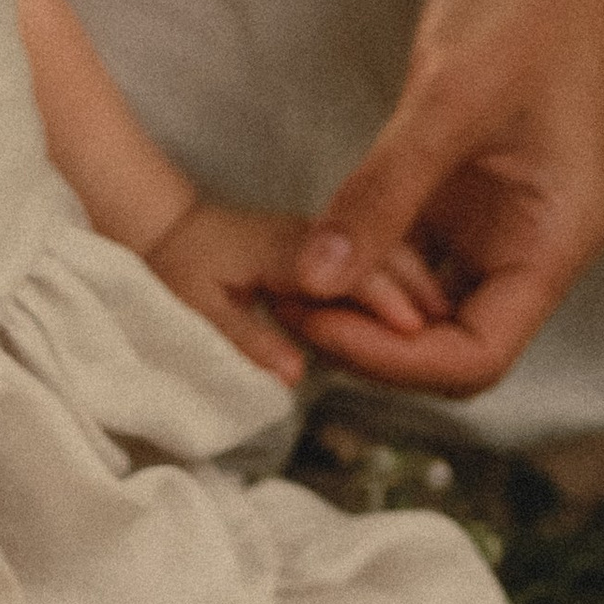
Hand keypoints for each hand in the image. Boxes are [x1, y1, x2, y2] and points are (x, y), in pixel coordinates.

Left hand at [147, 201, 450, 389]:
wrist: (171, 228)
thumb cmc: (177, 265)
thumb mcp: (194, 304)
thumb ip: (243, 338)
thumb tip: (292, 375)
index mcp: (290, 245)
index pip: (358, 268)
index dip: (388, 302)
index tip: (413, 332)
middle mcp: (321, 235)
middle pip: (395, 259)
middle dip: (421, 302)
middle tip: (433, 349)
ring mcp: (335, 237)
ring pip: (400, 258)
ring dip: (419, 295)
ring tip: (431, 341)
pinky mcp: (343, 248)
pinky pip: (389, 262)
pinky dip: (408, 289)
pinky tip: (414, 322)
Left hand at [287, 0, 603, 396]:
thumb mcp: (448, 100)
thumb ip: (383, 195)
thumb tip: (316, 282)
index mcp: (553, 242)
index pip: (476, 358)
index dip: (395, 360)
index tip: (320, 320)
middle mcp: (528, 243)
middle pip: (442, 342)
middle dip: (366, 337)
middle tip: (281, 303)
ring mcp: (493, 215)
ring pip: (418, 299)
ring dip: (355, 300)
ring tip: (281, 276)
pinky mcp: (459, 181)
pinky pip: (405, 245)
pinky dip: (358, 252)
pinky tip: (306, 239)